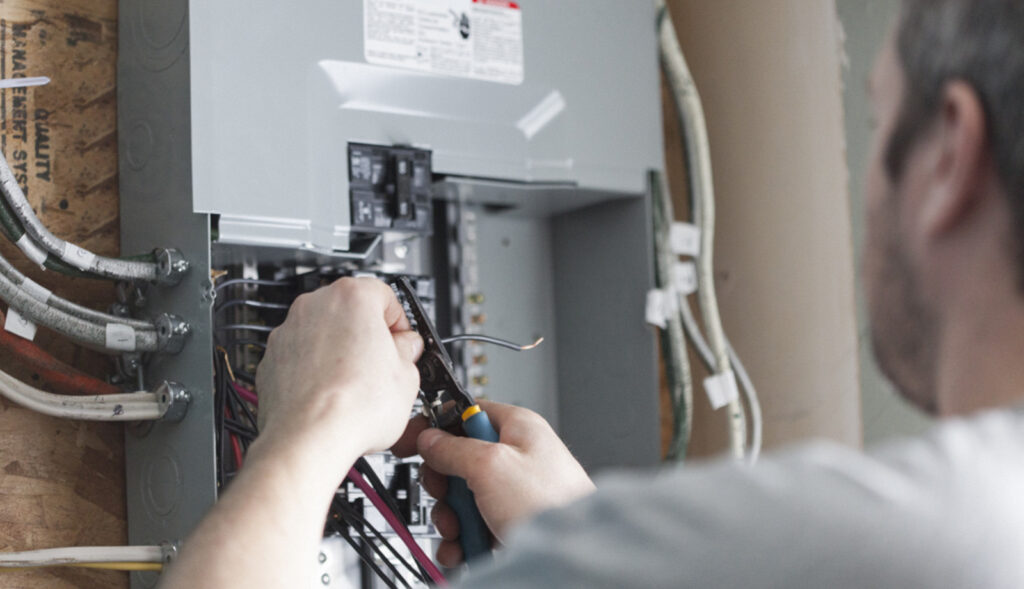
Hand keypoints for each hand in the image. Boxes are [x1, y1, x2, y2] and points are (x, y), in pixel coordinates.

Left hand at [254, 277, 422, 471]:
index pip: (385, 296)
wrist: (309, 439)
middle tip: (383, 366)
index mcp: (352, 297)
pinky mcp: (272, 360)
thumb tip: (405, 349)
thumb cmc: (353, 406)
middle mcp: (314, 306)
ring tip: (357, 387)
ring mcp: (288, 332)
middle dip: (368, 336)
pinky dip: (315, 371)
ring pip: (323, 334)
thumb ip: (408, 351)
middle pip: (351, 312)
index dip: (399, 323)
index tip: (404, 343)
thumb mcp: (407, 376)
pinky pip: (301, 358)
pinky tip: (332, 396)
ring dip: (340, 353)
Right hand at [393, 401, 594, 566]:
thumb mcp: (491, 465)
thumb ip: (454, 448)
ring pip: (463, 498)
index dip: (438, 427)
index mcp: (517, 428)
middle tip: (447, 496)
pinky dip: (463, 540)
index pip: (466, 414)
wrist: (575, 557)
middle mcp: (516, 458)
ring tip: (461, 531)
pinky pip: (473, 527)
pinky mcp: (510, 524)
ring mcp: (513, 494)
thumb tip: (430, 439)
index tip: (413, 442)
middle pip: (459, 461)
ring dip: (452, 518)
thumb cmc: (551, 504)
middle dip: (445, 486)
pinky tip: (464, 549)